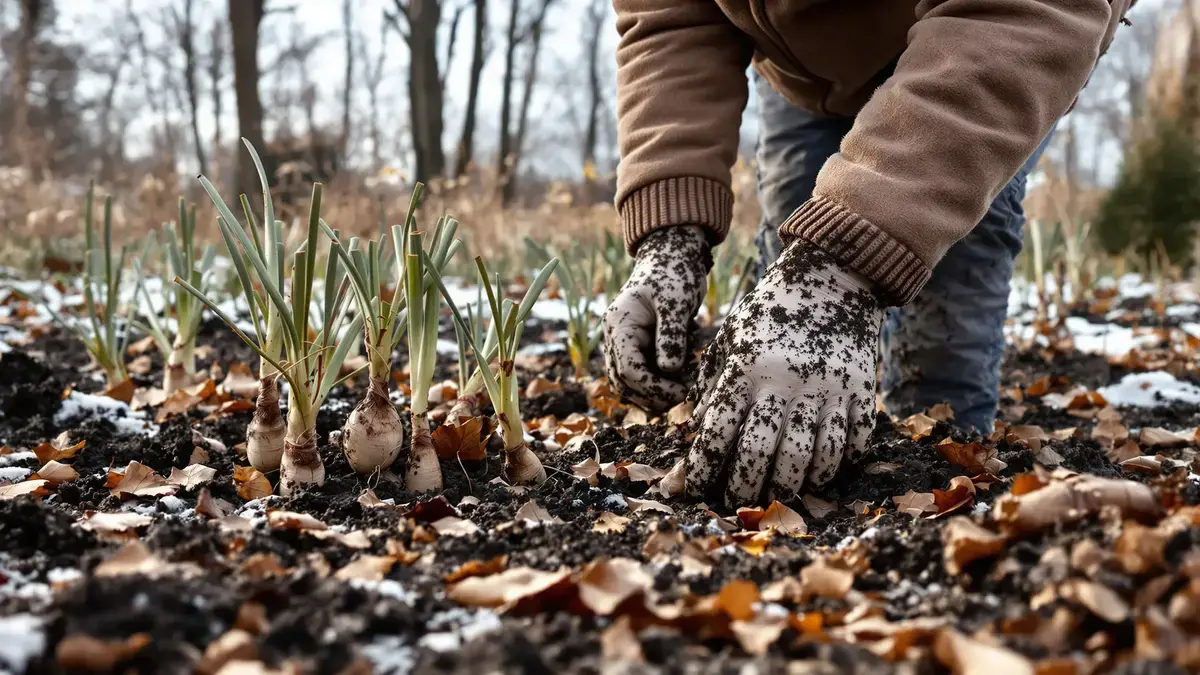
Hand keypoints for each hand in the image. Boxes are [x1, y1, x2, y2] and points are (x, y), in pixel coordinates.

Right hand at [603, 226, 709, 410]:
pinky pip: (640, 374)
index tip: (682, 391)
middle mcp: (615, 336)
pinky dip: (657, 383)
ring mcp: (624, 342)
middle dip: (653, 395)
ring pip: (629, 383)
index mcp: (619, 325)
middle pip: (624, 382)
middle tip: (685, 395)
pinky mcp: (637, 345)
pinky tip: (680, 380)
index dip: (653, 387)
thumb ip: (671, 335)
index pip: (628, 369)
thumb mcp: (676, 302)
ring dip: (653, 393)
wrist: (672, 255)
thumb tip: (668, 370)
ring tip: (683, 390)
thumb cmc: (674, 272)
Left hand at [686, 243, 882, 507]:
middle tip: (738, 501)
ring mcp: (828, 388)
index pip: (720, 430)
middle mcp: (786, 381)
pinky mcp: (860, 391)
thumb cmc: (769, 315)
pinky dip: (833, 466)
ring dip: (791, 485)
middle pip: (763, 452)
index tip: (698, 486)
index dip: (706, 466)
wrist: (833, 278)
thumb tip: (699, 432)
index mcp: (747, 368)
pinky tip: (816, 475)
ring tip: (776, 496)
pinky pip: (850, 443)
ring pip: (809, 456)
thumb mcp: (732, 339)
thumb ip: (713, 384)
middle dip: (746, 486)